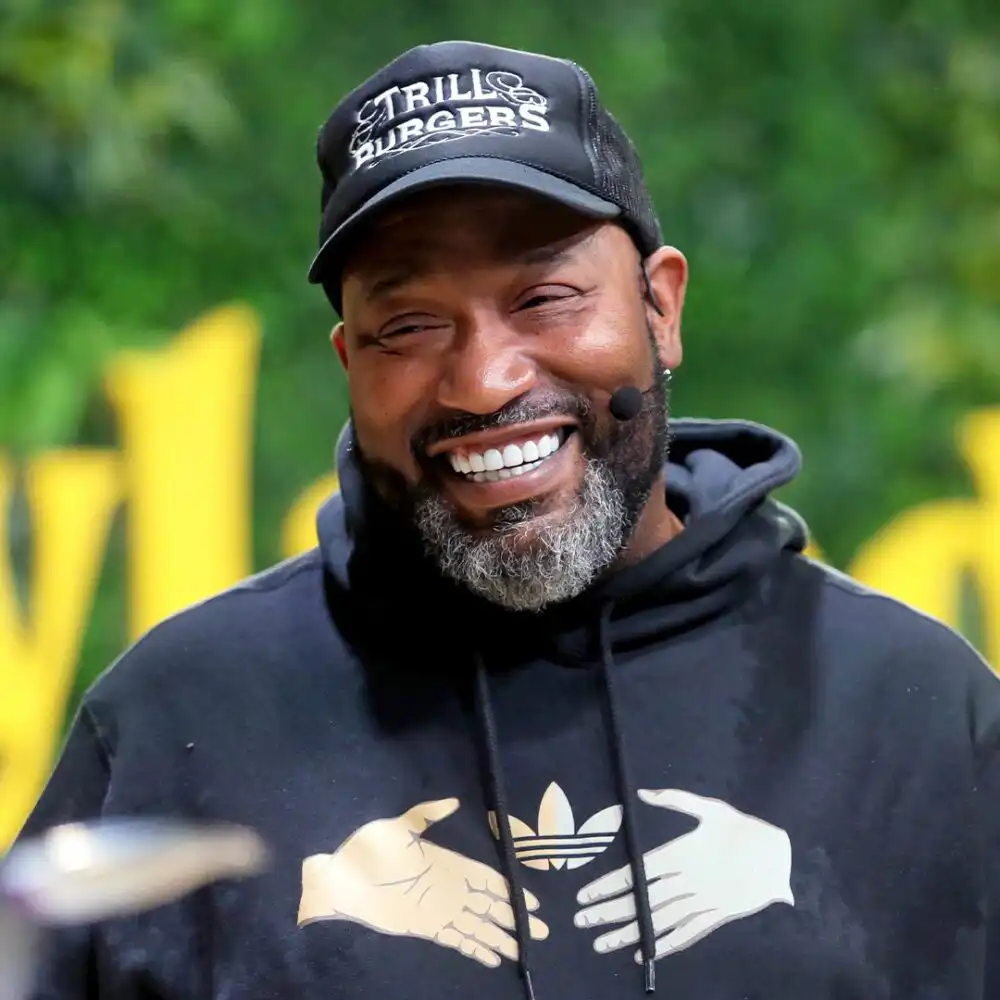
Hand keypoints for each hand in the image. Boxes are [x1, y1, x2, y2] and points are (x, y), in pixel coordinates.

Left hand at [298, 798, 548, 966]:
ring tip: (525, 950)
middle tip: (543, 931)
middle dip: (516, 918)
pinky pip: (458, 941)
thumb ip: (427, 814)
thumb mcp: (399, 826)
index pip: (489, 880)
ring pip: (479, 927)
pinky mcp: (428, 929)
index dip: (511, 891)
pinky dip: (476, 951)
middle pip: (491, 907)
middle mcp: (452, 890)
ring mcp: (441, 911)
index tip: (533, 902)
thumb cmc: (370, 848)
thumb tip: (455, 802)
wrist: (344, 878)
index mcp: (450, 864)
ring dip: (501, 938)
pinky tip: (493, 959)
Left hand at [574, 789, 792, 962]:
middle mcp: (686, 882)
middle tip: (581, 921)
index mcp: (680, 854)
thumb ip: (674, 800)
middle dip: (609, 912)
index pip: (635, 874)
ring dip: (629, 934)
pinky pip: (686, 935)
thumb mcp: (709, 808)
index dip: (608, 885)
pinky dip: (664, 946)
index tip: (585, 895)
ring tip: (602, 943)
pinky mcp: (716, 917)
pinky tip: (644, 954)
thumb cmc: (741, 827)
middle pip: (641, 901)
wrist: (779, 855)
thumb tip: (643, 793)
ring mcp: (701, 903)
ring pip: (658, 922)